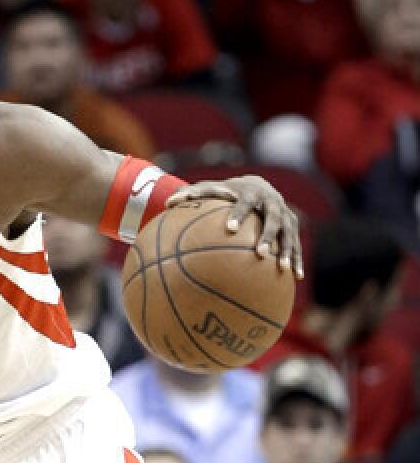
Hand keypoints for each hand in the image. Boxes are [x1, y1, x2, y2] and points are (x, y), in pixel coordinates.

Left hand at [167, 175, 303, 278]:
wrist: (258, 185)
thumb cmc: (227, 192)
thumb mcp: (212, 190)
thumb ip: (192, 194)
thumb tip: (166, 203)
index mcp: (251, 194)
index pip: (244, 203)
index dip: (238, 215)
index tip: (230, 229)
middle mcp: (272, 203)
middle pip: (273, 220)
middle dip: (267, 236)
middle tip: (259, 254)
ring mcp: (286, 215)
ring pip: (289, 234)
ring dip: (287, 251)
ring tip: (282, 269)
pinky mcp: (292, 227)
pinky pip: (296, 245)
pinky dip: (296, 259)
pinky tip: (295, 277)